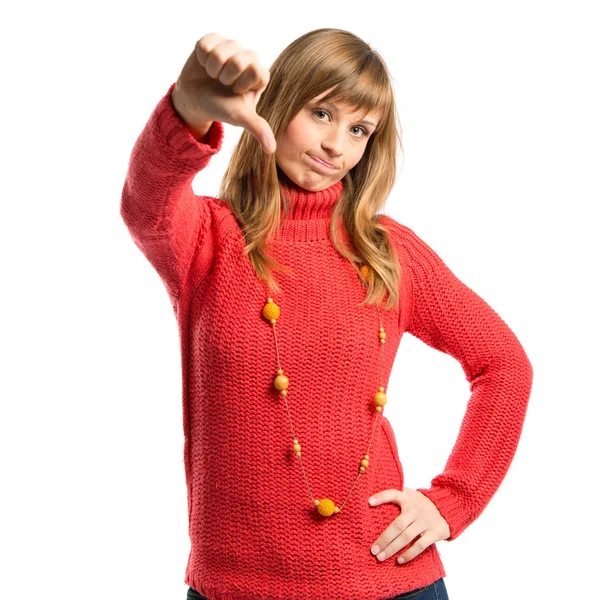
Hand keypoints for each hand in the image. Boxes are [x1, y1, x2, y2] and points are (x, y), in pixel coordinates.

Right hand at [173, 32, 275, 152]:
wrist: (196, 101)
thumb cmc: (221, 108)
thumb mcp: (240, 118)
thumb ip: (258, 128)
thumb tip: (271, 150)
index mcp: (259, 74)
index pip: (257, 70)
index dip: (242, 83)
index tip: (236, 91)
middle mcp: (248, 57)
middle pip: (240, 59)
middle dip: (226, 77)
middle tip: (223, 84)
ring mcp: (231, 46)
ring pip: (222, 51)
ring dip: (213, 69)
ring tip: (214, 76)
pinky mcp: (214, 39)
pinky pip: (206, 44)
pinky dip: (202, 58)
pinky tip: (205, 66)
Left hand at [368, 487, 450, 564]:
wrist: (449, 506)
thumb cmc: (422, 503)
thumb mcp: (411, 494)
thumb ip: (397, 495)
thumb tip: (372, 500)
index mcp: (408, 497)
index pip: (393, 494)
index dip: (381, 497)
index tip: (369, 502)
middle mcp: (415, 509)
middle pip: (397, 525)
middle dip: (384, 538)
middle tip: (373, 549)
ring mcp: (424, 522)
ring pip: (406, 537)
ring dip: (392, 548)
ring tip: (381, 557)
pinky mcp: (434, 533)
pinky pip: (419, 546)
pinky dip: (408, 554)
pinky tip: (399, 560)